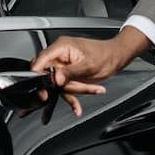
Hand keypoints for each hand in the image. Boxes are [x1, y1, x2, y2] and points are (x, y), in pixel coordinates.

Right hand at [27, 31, 146, 115]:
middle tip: (60, 98)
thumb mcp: (88, 65)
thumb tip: (55, 79)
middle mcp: (59, 56)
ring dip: (72, 92)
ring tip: (86, 95)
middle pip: (47, 75)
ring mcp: (62, 66)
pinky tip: (77, 107)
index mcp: (61, 47)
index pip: (41, 61)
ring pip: (57, 85)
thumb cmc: (105, 55)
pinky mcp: (67, 75)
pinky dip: (72, 97)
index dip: (38, 75)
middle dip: (58, 88)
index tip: (42, 89)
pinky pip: (64, 88)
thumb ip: (69, 73)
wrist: (116, 58)